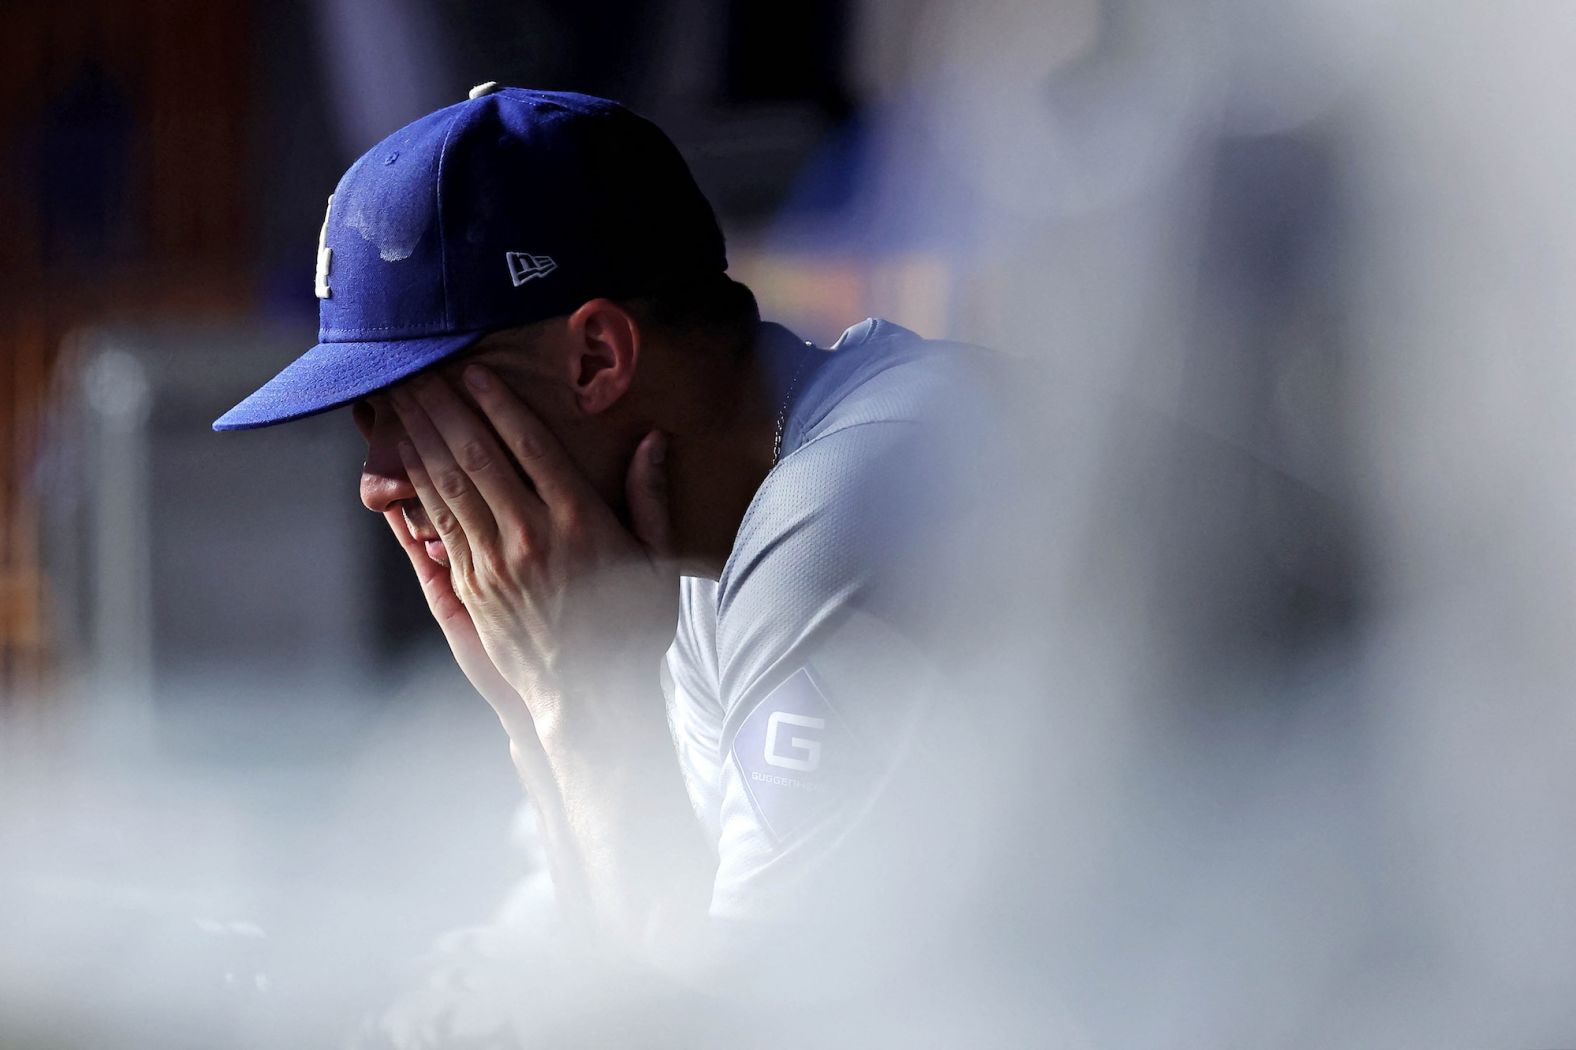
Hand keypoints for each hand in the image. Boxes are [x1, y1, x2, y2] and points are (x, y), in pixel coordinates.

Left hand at [389, 365, 678, 744]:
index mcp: (582, 520)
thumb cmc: (633, 626)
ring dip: (422, 439)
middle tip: (417, 371)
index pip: (532, 446)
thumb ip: (651, 496)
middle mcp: (533, 536)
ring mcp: (497, 563)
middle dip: (444, 409)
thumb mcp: (659, 560)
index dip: (500, 405)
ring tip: (400, 402)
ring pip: (451, 486)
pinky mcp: (472, 588)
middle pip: (479, 456)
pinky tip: (404, 462)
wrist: (592, 695)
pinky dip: (419, 488)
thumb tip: (653, 440)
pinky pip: (440, 527)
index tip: (475, 372)